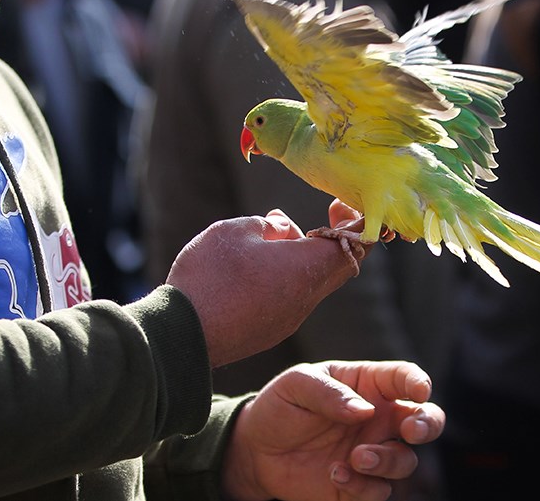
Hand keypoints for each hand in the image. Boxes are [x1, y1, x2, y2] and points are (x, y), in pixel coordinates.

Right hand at [166, 203, 368, 366]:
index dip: (357, 222)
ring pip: (314, 283)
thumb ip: (269, 225)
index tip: (343, 205)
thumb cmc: (210, 276)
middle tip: (325, 219)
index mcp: (305, 267)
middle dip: (337, 240)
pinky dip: (288, 278)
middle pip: (340, 266)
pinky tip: (258, 268)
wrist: (182, 334)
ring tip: (274, 240)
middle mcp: (307, 297)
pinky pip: (293, 299)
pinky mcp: (272, 331)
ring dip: (306, 259)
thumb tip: (285, 229)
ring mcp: (291, 318)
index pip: (354, 245)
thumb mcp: (236, 231)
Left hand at [221, 360, 445, 500]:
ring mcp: (372, 452)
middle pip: (425, 420)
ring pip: (405, 460)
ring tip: (356, 457)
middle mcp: (379, 419)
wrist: (256, 449)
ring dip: (387, 460)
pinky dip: (363, 486)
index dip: (418, 382)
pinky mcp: (359, 485)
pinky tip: (334, 472)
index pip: (404, 378)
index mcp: (369, 385)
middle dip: (428, 425)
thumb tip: (365, 410)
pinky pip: (378, 491)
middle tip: (410, 431)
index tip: (419, 391)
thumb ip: (329, 393)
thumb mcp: (297, 385)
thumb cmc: (282, 405)